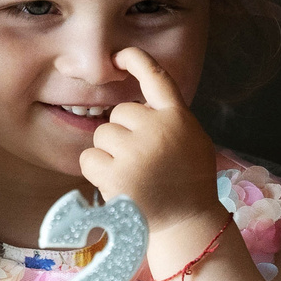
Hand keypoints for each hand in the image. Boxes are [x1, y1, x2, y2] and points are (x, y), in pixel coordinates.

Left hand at [80, 48, 224, 245]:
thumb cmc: (186, 182)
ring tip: (133, 176)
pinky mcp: (117, 175)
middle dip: (124, 133)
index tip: (120, 55)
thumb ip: (168, 119)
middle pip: (120, 113)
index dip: (136, 61)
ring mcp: (137, 152)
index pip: (156, 77)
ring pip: (102, 135)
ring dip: (110, 153)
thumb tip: (137, 104)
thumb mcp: (190, 140)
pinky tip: (117, 184)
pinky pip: (89, 158)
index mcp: (178, 117)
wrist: (187, 224)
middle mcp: (158, 129)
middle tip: (143, 161)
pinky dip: (97, 171)